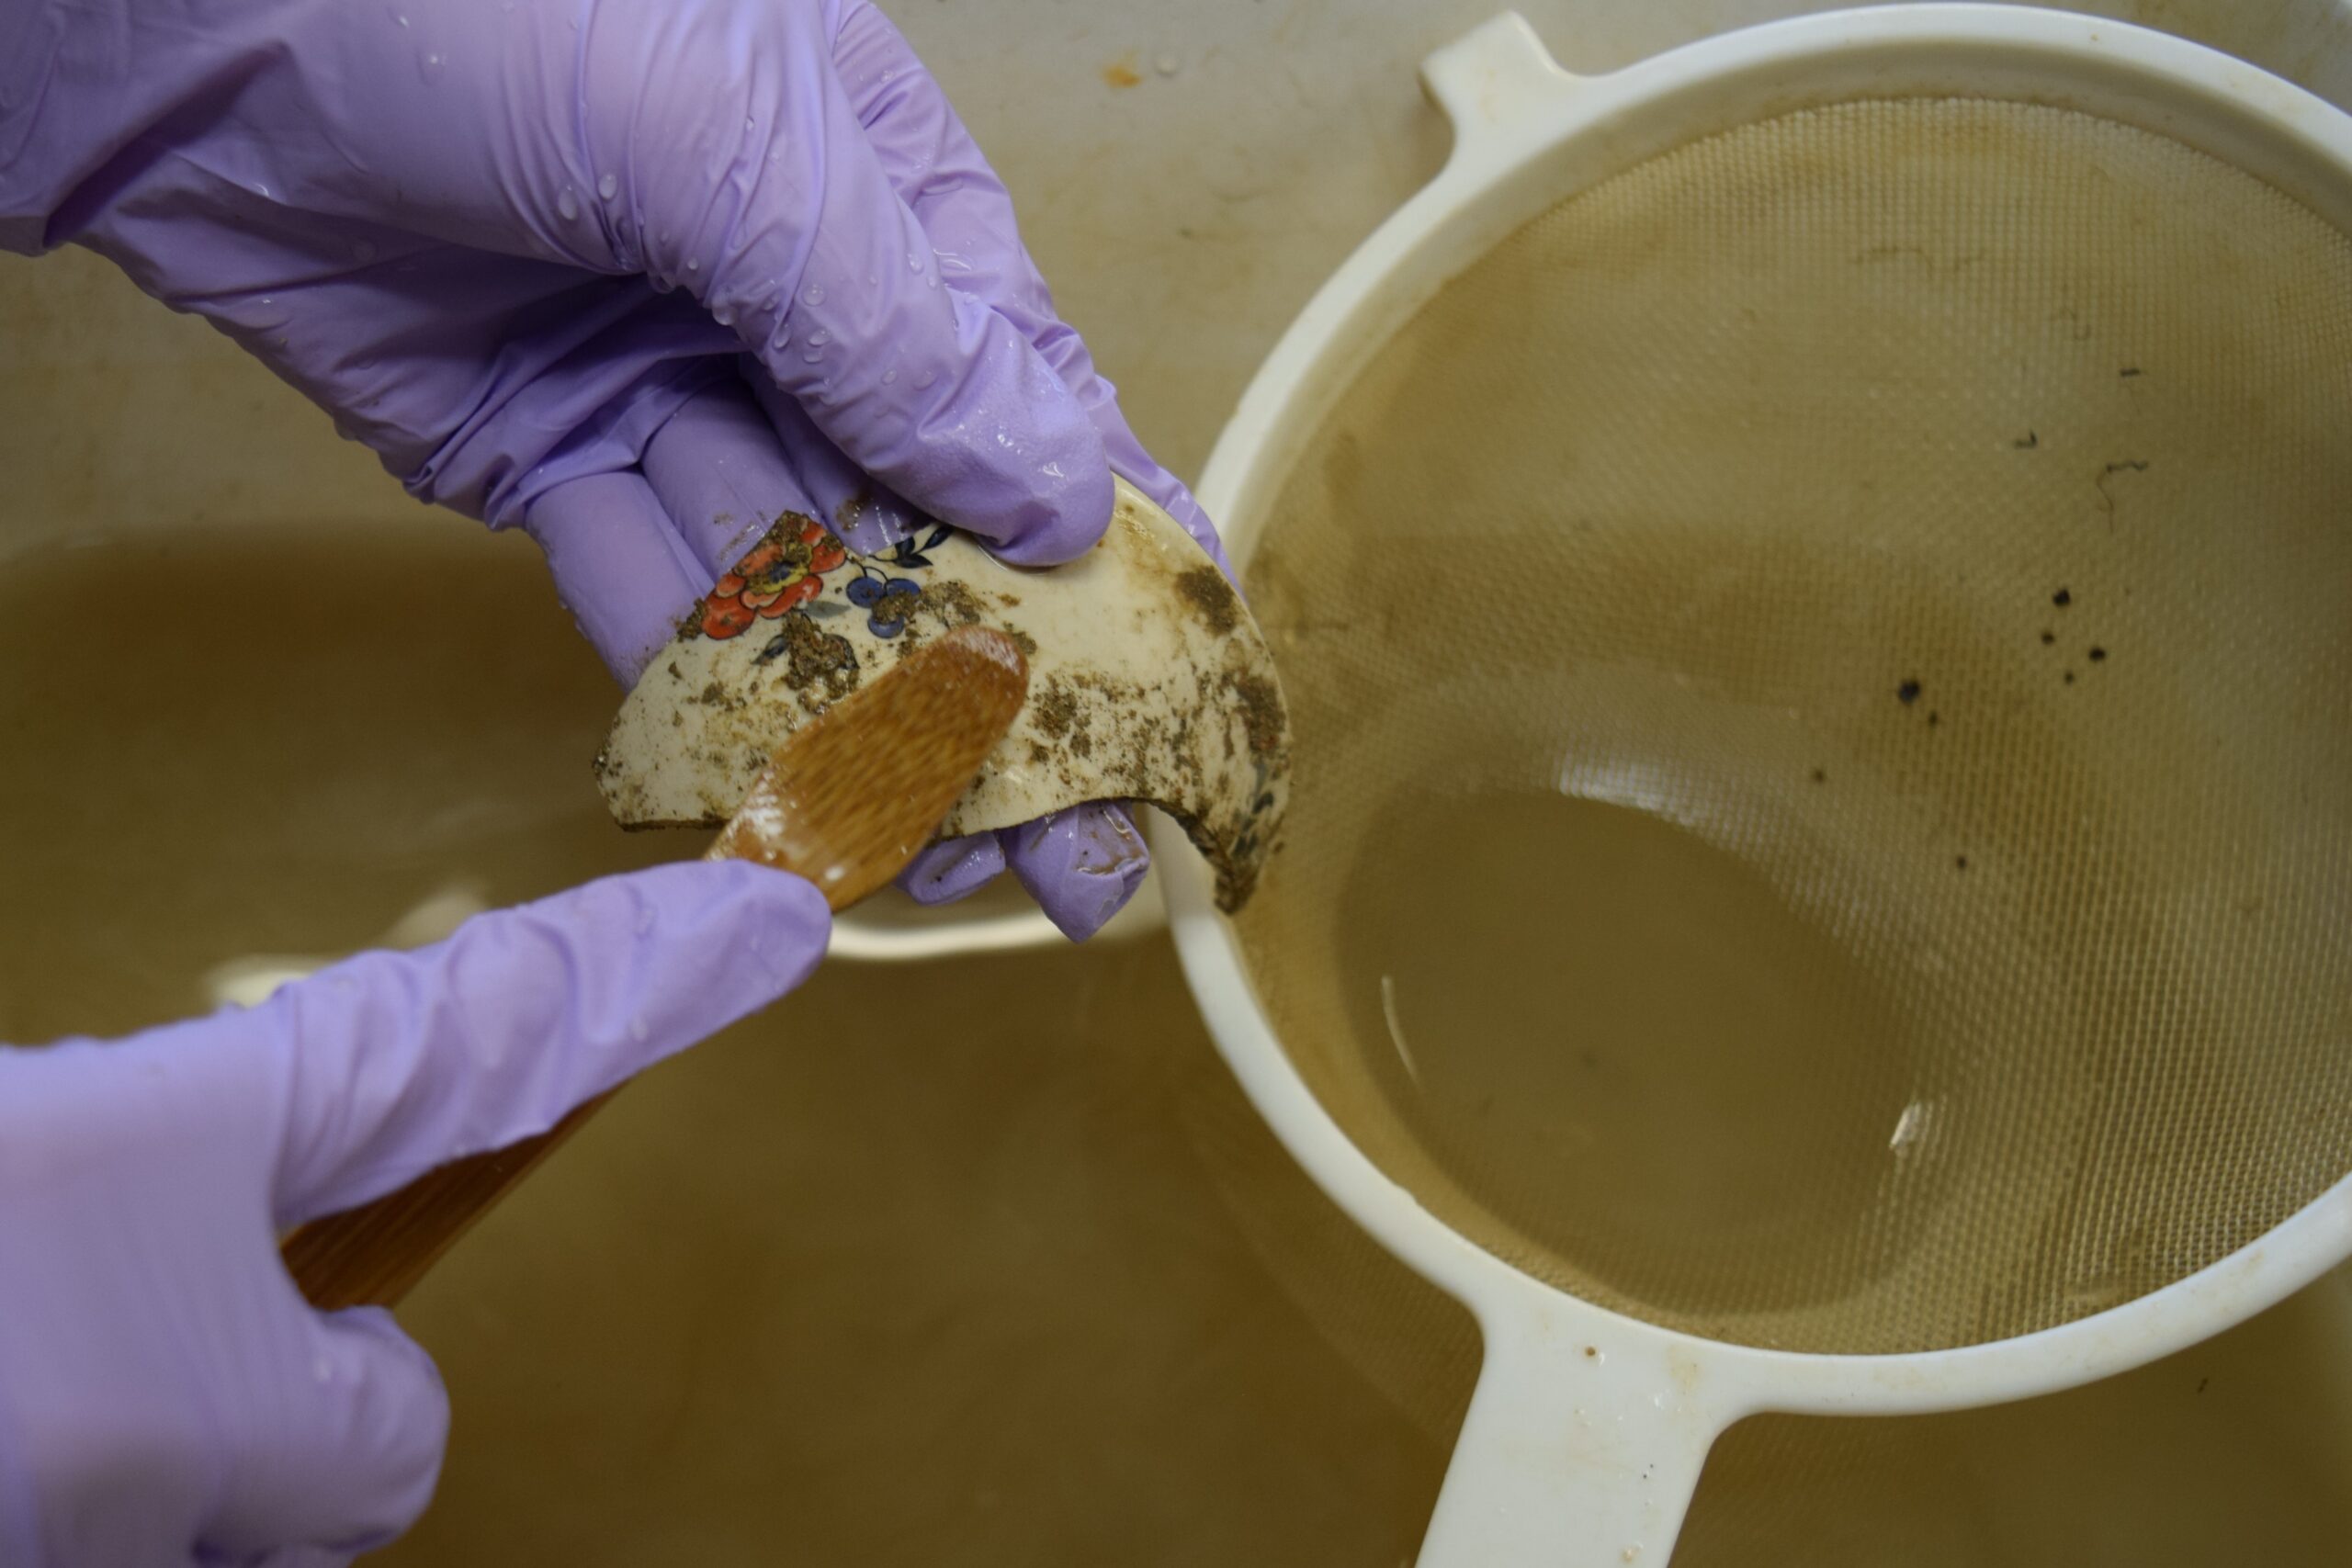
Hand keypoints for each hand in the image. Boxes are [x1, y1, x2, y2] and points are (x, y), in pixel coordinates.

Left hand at [0, 862, 828, 1566]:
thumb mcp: (208, 1410)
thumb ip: (354, 1420)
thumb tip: (354, 1438)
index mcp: (225, 1116)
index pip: (501, 1026)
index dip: (648, 980)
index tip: (771, 914)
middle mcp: (161, 1199)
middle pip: (358, 1299)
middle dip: (320, 1429)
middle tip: (207, 1504)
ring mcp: (93, 1312)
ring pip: (248, 1453)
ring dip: (203, 1533)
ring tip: (89, 1519)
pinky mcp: (53, 1420)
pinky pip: (162, 1509)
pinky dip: (143, 1537)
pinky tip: (84, 1529)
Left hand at [1, 0, 1227, 938]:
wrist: (167, 6)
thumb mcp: (729, 137)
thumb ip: (895, 326)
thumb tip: (1061, 496)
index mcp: (883, 198)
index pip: (1032, 393)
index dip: (1113, 547)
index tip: (1177, 692)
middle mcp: (791, 302)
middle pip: (923, 520)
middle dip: (994, 685)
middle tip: (1063, 854)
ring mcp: (666, 384)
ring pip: (788, 575)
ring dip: (850, 711)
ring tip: (919, 849)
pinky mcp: (541, 455)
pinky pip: (636, 581)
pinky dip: (687, 674)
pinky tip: (759, 778)